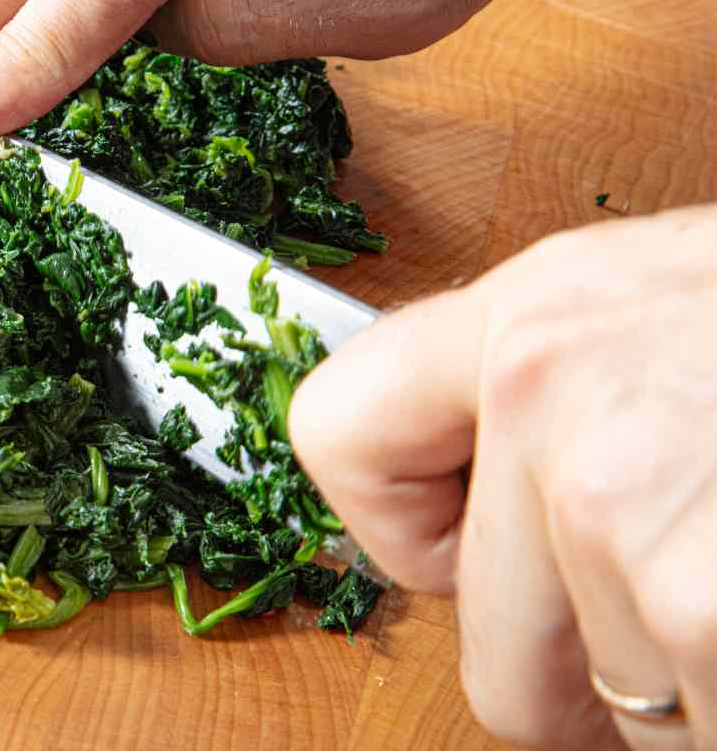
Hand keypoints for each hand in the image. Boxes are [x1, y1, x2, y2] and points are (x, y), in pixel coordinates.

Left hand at [289, 207, 716, 749]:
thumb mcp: (673, 308)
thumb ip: (568, 393)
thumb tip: (491, 524)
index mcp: (534, 312)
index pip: (337, 433)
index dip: (406, 535)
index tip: (476, 558)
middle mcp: (551, 393)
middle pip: (493, 654)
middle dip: (601, 683)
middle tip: (699, 608)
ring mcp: (625, 504)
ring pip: (625, 720)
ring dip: (707, 691)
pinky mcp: (704, 604)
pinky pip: (703, 735)